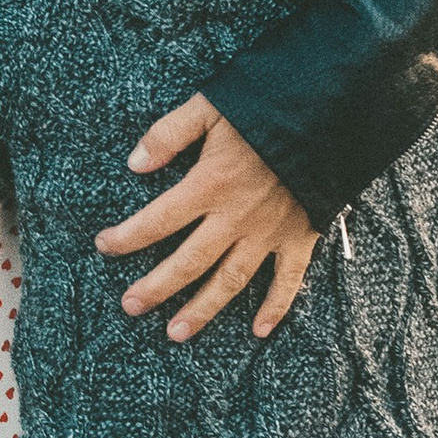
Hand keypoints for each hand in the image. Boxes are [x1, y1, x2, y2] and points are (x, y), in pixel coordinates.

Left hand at [95, 95, 319, 340]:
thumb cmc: (268, 105)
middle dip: (156, 287)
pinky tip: (258, 331)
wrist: (333, 112)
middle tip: (131, 306)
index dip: (127, 236)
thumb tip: (134, 164)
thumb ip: (169, 133)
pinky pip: (288, 281)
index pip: (157, 219)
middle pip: (189, 262)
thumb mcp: (211, 106)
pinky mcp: (301, 237)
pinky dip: (275, 308)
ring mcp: (270, 232)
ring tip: (176, 333)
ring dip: (203, 309)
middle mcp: (236, 217)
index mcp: (210, 184)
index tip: (104, 246)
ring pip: (230, 281)